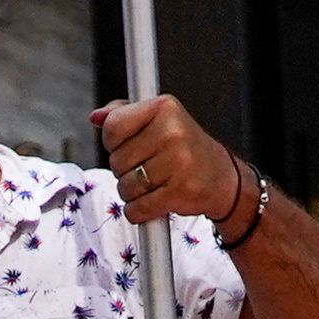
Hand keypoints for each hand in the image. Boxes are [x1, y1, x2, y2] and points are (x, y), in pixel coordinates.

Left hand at [92, 93, 248, 227]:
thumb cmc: (185, 147)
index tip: (126, 145)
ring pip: (125, 187)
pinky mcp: (180, 192)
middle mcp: (172, 132)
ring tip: (152, 183)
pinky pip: (137, 209)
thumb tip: (96, 117)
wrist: (222, 177)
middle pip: (116, 160)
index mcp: (164, 107)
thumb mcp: (158, 119)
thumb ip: (124, 114)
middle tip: (145, 166)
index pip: (113, 127)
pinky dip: (138, 211)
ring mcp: (178, 162)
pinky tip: (153, 200)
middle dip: (124, 169)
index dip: (112, 142)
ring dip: (131, 192)